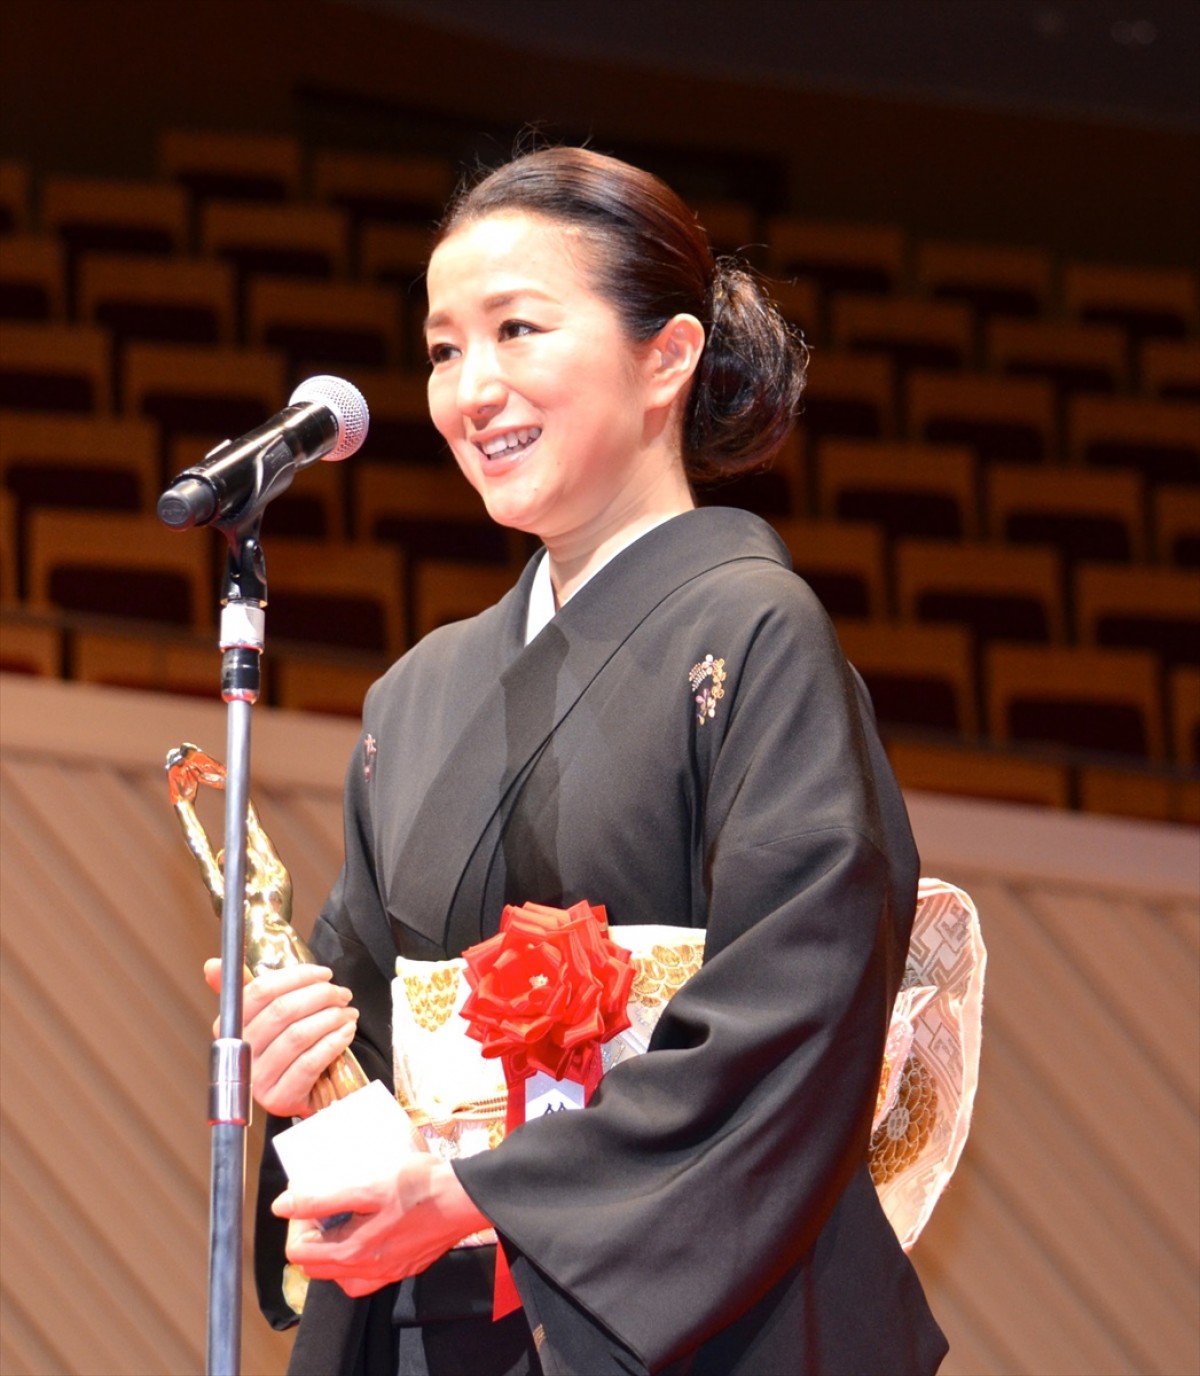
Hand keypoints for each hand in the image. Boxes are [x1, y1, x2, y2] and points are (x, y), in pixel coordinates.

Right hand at [204, 959, 358, 1117]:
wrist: (302, 1094)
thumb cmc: (286, 1047)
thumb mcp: (267, 1018)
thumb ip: (249, 990)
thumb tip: (211, 965)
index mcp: (232, 1026)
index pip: (260, 991)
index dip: (296, 977)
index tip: (324, 973)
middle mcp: (240, 1053)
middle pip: (282, 1011)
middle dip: (320, 996)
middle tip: (342, 994)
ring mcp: (257, 1079)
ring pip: (298, 1036)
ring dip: (331, 1018)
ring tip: (348, 1012)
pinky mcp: (279, 1099)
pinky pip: (310, 1063)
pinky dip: (333, 1042)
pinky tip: (346, 1032)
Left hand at [273, 1157, 490, 1297]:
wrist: (466, 1196)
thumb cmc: (418, 1185)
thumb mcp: (366, 1183)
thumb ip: (322, 1197)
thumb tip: (281, 1207)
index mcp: (353, 1253)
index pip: (298, 1252)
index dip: (296, 1222)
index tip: (307, 1196)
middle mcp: (368, 1272)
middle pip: (317, 1266)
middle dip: (312, 1235)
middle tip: (325, 1203)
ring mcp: (389, 1273)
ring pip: (341, 1274)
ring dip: (333, 1249)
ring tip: (345, 1217)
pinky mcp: (406, 1266)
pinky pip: (369, 1272)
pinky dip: (359, 1255)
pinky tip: (371, 1228)